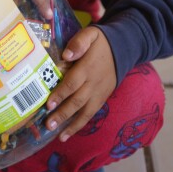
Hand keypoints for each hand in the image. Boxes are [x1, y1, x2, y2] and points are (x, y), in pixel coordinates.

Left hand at [45, 26, 116, 141]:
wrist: (124, 48)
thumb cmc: (100, 42)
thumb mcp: (90, 34)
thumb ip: (78, 43)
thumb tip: (66, 55)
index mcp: (88, 67)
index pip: (73, 82)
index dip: (61, 94)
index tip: (48, 103)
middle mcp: (94, 83)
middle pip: (77, 101)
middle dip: (63, 114)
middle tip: (48, 124)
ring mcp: (99, 93)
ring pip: (85, 111)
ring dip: (72, 125)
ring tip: (59, 136)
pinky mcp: (102, 98)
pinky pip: (91, 113)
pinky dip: (80, 124)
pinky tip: (68, 133)